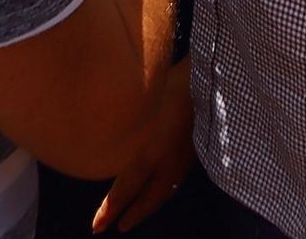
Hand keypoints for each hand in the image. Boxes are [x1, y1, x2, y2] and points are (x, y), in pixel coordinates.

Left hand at [93, 59, 194, 231]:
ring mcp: (184, 159)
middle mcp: (168, 164)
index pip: (126, 190)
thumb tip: (105, 142)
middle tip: (117, 228)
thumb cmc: (169, 85)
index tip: (96, 227)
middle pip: (149, 198)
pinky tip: (160, 186)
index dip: (111, 209)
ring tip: (137, 212)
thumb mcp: (140, 108)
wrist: (209, 81)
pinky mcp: (194, 151)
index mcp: (151, 155)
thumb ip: (124, 129)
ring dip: (148, 205)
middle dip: (132, 214)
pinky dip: (163, 191)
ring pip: (164, 192)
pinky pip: (174, 180)